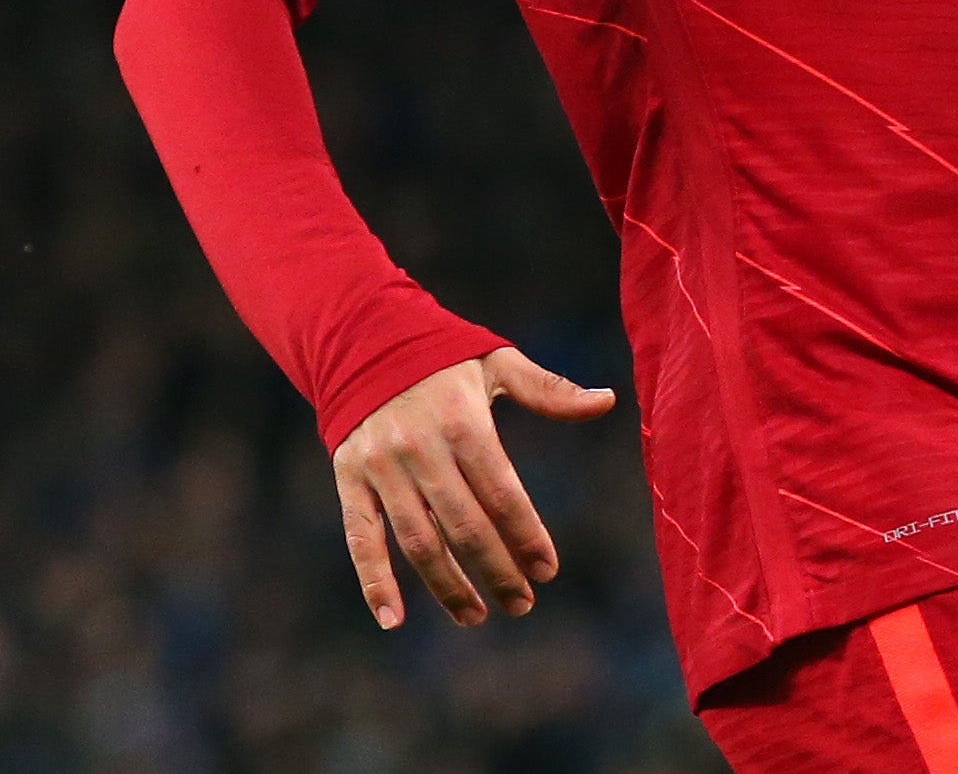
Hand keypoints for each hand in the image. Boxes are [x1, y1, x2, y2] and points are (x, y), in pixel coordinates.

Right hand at [333, 347, 616, 627]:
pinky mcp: (350, 479)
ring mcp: (381, 467)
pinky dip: (373, 581)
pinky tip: (393, 620)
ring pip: (418, 541)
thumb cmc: (444, 355)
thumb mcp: (497, 362)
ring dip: (448, 586)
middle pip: (464, 526)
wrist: (362, 338)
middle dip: (497, 570)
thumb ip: (550, 390)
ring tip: (476, 615)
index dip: (526, 536)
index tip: (547, 569)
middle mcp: (420, 448)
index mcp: (462, 421)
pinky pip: (361, 538)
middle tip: (522, 603)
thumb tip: (608, 400)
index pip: (502, 493)